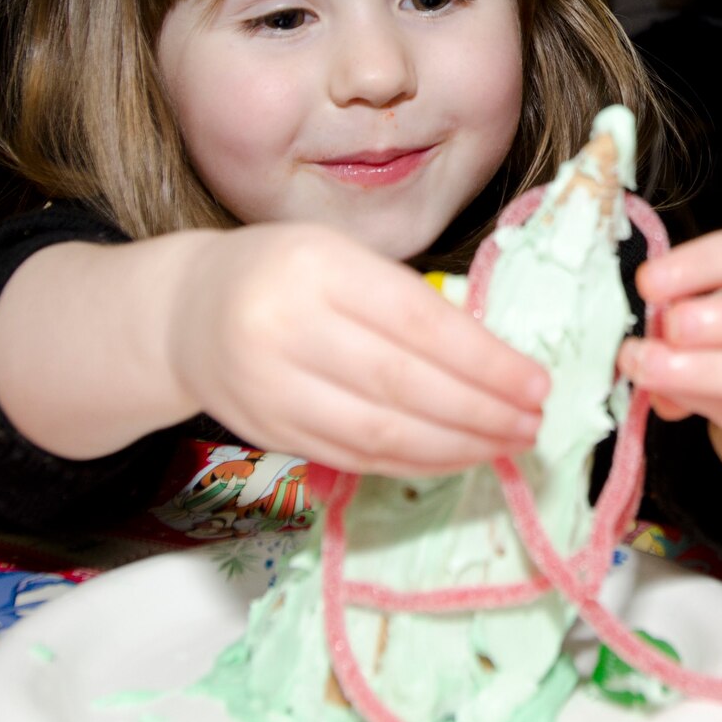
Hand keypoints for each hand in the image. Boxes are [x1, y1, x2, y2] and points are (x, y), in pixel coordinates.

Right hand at [158, 223, 549, 476]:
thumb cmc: (285, 273)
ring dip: (456, 447)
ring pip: (380, 432)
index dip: (485, 361)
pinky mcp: (270, 433)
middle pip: (403, 384)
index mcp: (318, 268)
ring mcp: (273, 388)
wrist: (185, 313)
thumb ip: (408, 300)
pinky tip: (458, 457)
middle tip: (533, 422)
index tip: (536, 382)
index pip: (418, 323)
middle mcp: (287, 328)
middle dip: (481, 412)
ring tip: (507, 444)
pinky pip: (355, 457)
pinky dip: (416, 463)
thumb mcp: (342, 257)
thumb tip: (495, 358)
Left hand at [619, 227, 721, 493]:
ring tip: (654, 367)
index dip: (704, 263)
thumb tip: (639, 344)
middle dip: (720, 317)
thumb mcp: (717, 321)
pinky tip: (670, 402)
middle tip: (669, 327)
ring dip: (708, 369)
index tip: (649, 282)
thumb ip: (684, 322)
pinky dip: (709, 403)